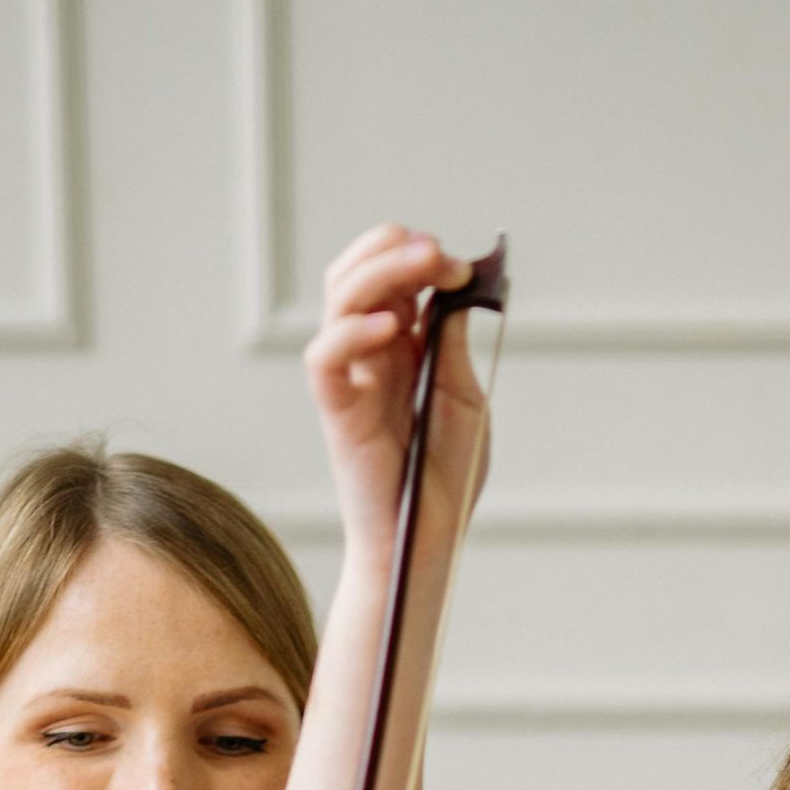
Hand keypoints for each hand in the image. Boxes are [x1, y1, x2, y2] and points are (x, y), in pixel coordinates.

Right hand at [306, 224, 490, 568]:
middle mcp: (371, 356)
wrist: (430, 539)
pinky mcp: (337, 412)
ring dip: (378, 270)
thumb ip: (452, 347)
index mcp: (403, 349)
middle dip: (395, 250)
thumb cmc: (444, 479)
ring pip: (339, 300)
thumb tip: (452, 294)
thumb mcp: (465, 400)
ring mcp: (351, 380)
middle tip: (437, 251)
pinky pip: (325, 359)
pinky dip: (352, 333)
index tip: (461, 267)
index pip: (395, 279)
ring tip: (420, 263)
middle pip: (359, 276)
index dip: (423, 261)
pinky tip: (391, 328)